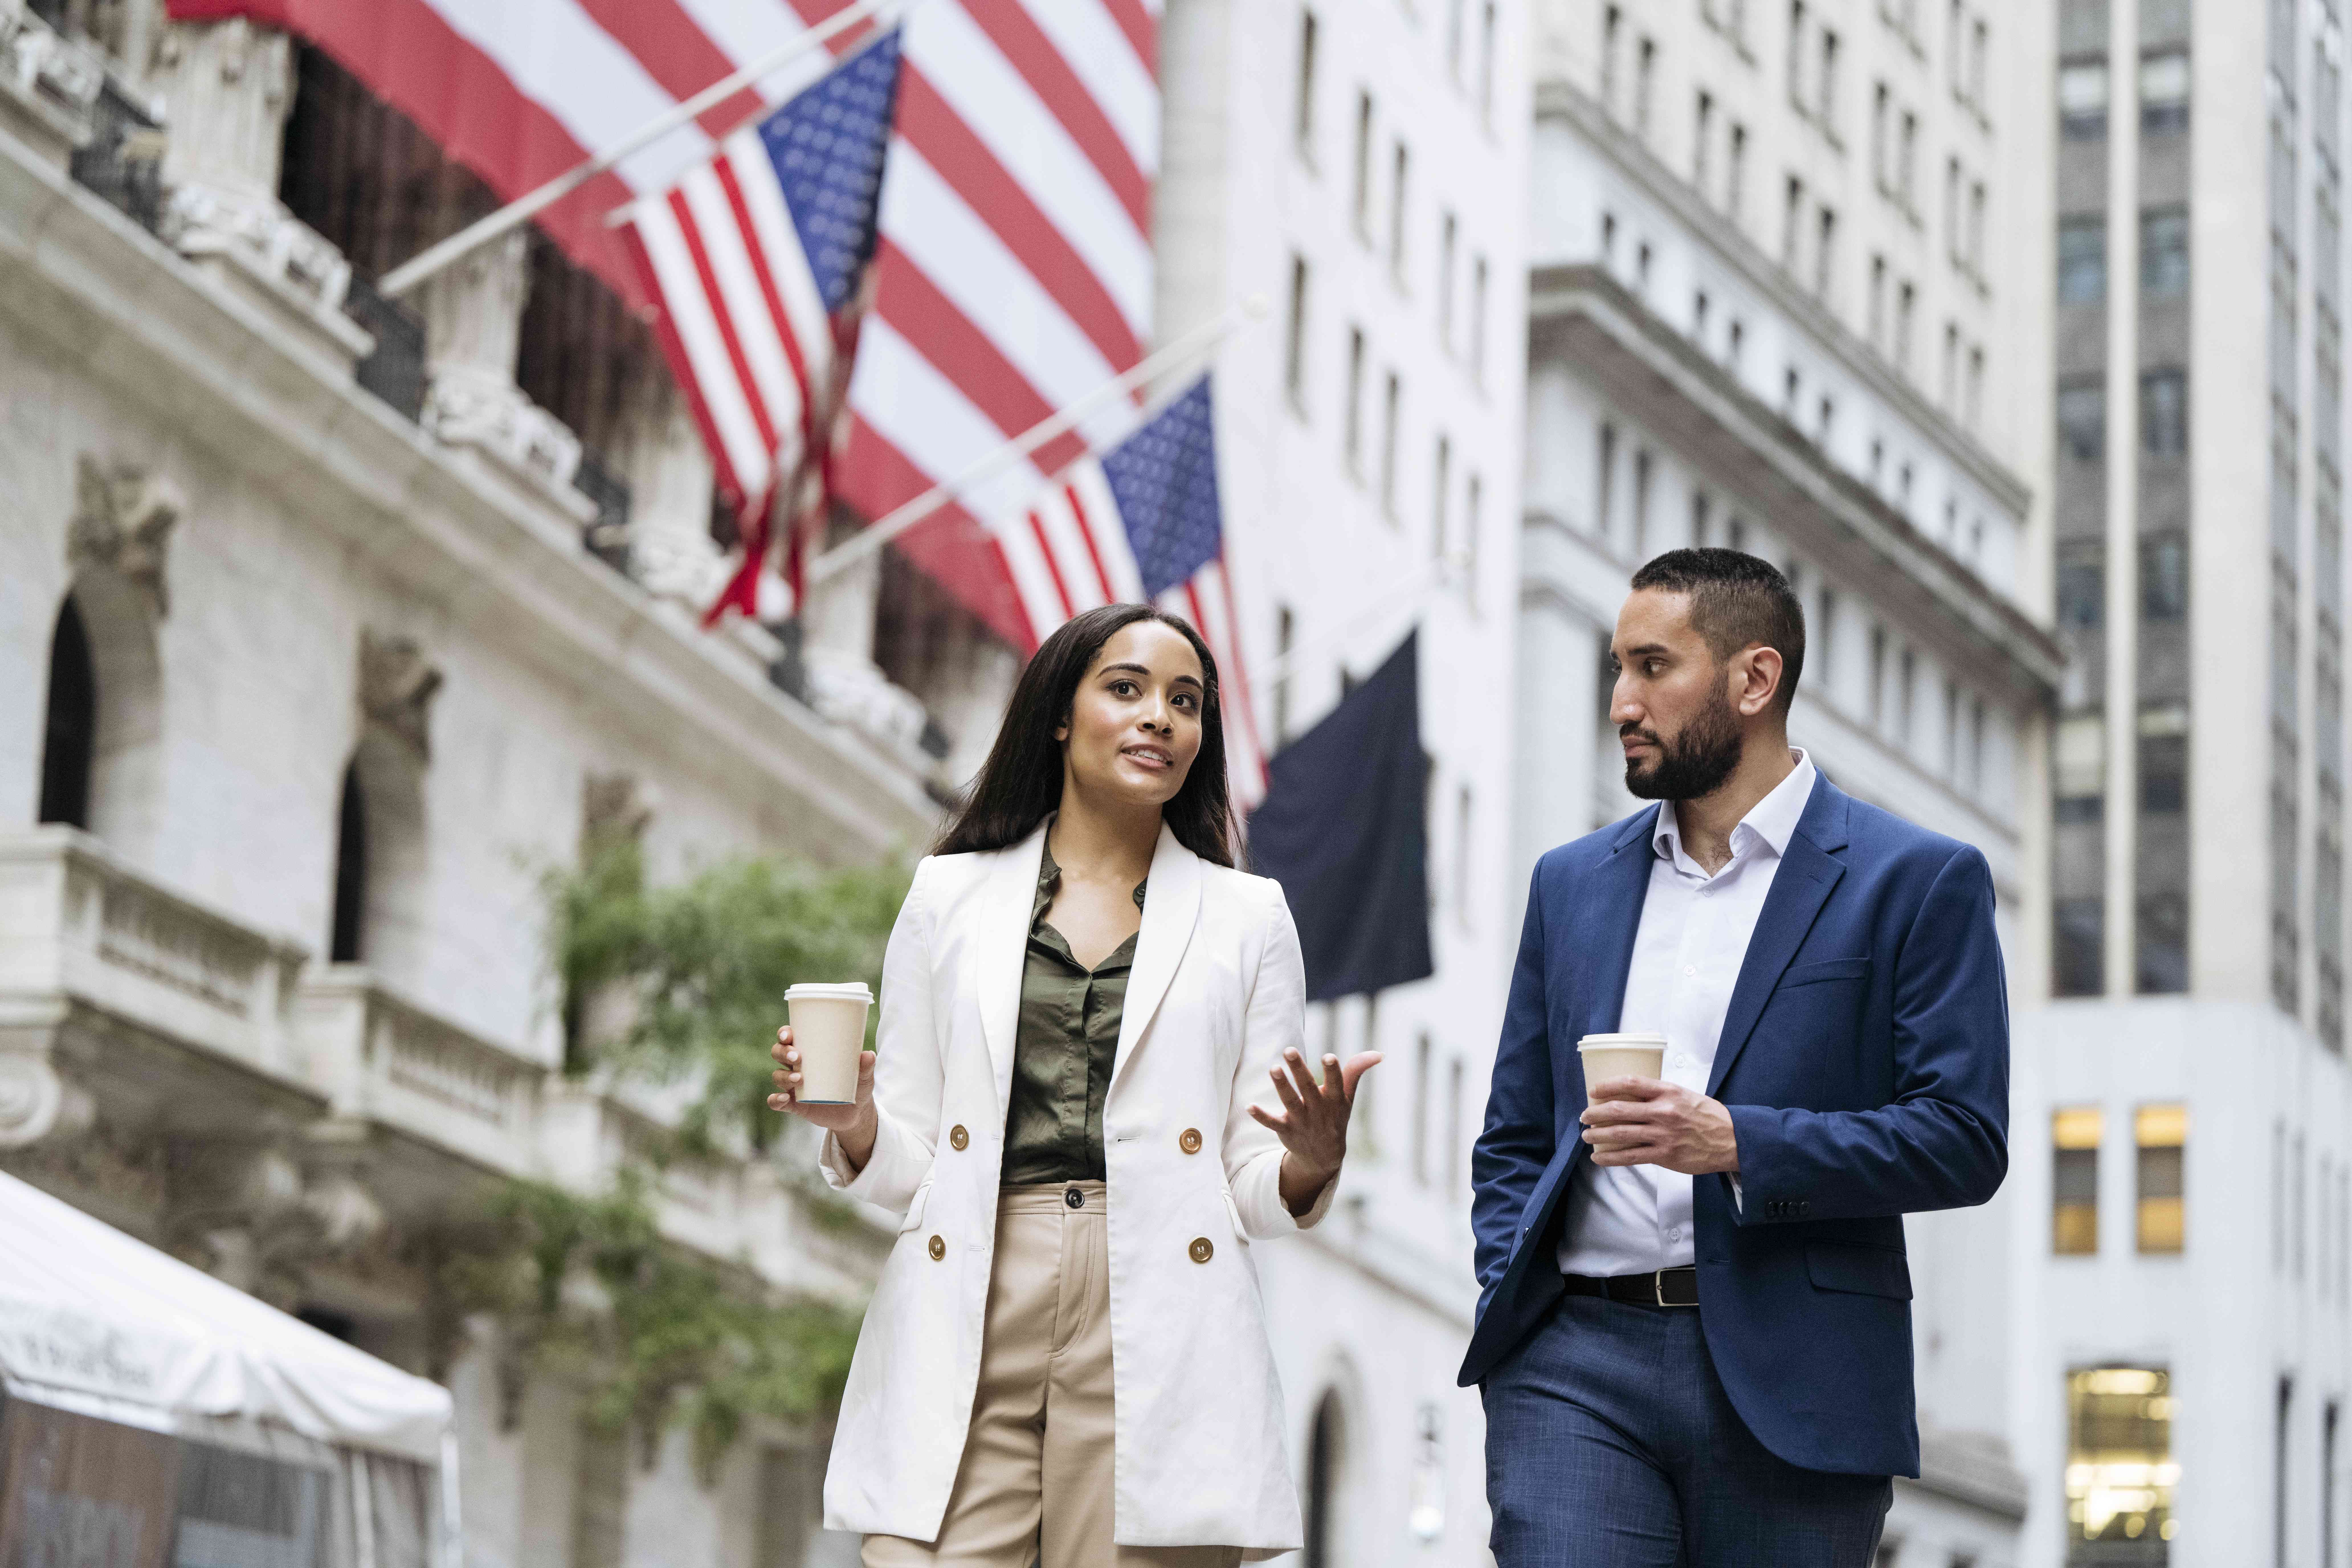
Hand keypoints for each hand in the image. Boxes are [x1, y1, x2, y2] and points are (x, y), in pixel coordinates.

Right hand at [768, 1026, 878, 1171]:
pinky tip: (783, 1098)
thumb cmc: (857, 1085)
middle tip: (798, 1057)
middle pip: (778, 1053)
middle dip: (783, 1052)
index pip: (790, 1037)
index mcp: (810, 1052)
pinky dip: (775, 1100)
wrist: (856, 1113)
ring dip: (784, 1076)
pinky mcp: (794, 1105)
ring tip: (799, 1078)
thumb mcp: (863, 1076)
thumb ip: (866, 1067)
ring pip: (777, 1076)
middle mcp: (797, 1066)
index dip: (784, 1033)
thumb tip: (868, 1054)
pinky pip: (776, 1102)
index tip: (788, 1034)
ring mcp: (793, 1086)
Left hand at [1249, 1048, 1381, 1215]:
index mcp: (1334, 1099)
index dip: (1333, 1070)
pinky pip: (1272, 1123)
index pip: (1335, 1082)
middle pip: (1307, 1087)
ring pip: (1290, 1102)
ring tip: (1273, 1068)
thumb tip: (1378, 1053)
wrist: (1324, 1156)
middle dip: (1299, 1069)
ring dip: (1282, 1086)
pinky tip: (1249, 1106)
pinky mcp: (1286, 1130)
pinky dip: (1261, 1116)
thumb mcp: (1347, 1097)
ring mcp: (1301, 1121)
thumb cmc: (1335, 1117)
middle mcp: (1318, 1109)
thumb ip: (1356, 1071)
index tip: (1329, 1056)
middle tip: (1289, 1050)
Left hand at [1579, 1078, 1739, 1173]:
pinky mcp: (1665, 1155)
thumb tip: (1630, 1096)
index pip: (1631, 1083)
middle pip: (1619, 1110)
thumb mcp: (1684, 1095)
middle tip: (1584, 1116)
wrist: (1732, 1140)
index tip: (1594, 1090)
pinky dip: (1611, 1157)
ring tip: (1587, 1136)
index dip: (1608, 1085)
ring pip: (1621, 1134)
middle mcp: (1663, 1112)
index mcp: (1668, 1092)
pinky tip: (1599, 1158)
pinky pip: (1631, 1157)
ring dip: (1598, 1135)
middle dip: (1595, 1113)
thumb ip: (1659, 1095)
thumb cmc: (1707, 1116)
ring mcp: (1663, 1135)